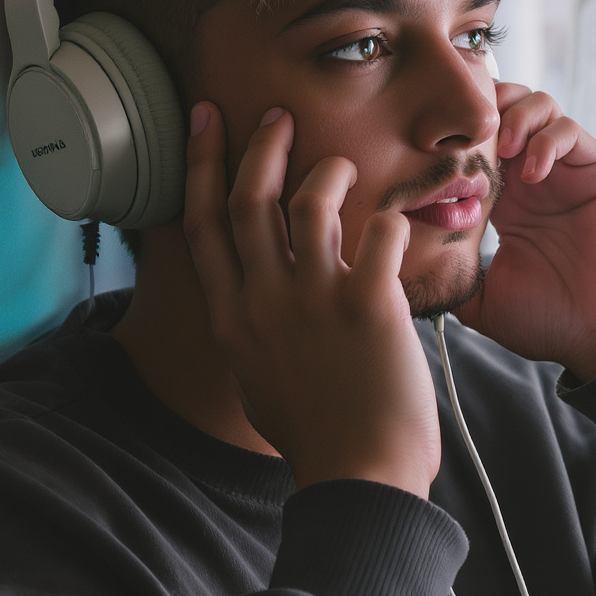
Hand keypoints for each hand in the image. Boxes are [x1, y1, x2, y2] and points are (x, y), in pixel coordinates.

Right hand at [182, 103, 441, 497]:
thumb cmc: (314, 431)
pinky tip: (393, 225)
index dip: (202, 163)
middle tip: (278, 116)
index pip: (202, 222)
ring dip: (327, 172)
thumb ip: (250, 324)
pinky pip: (377, 234)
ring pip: (310, 203)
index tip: (206, 119)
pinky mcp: (367, 306)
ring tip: (340, 165)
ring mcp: (313, 301)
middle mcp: (262, 301)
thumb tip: (259, 286)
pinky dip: (387, 220)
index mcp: (232, 316)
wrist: (359, 478)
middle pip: (249, 199)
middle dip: (261, 146)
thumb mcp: (256, 375)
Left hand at [455, 85, 595, 380]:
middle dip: (481, 110)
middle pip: (505, 109)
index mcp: (506, 202)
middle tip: (465, 136)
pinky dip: (545, 141)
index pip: (476, 145)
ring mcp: (568, 171)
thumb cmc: (551, 322)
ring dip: (513, 118)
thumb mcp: (483, 303)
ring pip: (538, 106)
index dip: (452, 139)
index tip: (430, 153)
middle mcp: (535, 179)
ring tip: (500, 150)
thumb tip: (404, 281)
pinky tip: (531, 175)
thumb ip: (450, 283)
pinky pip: (569, 130)